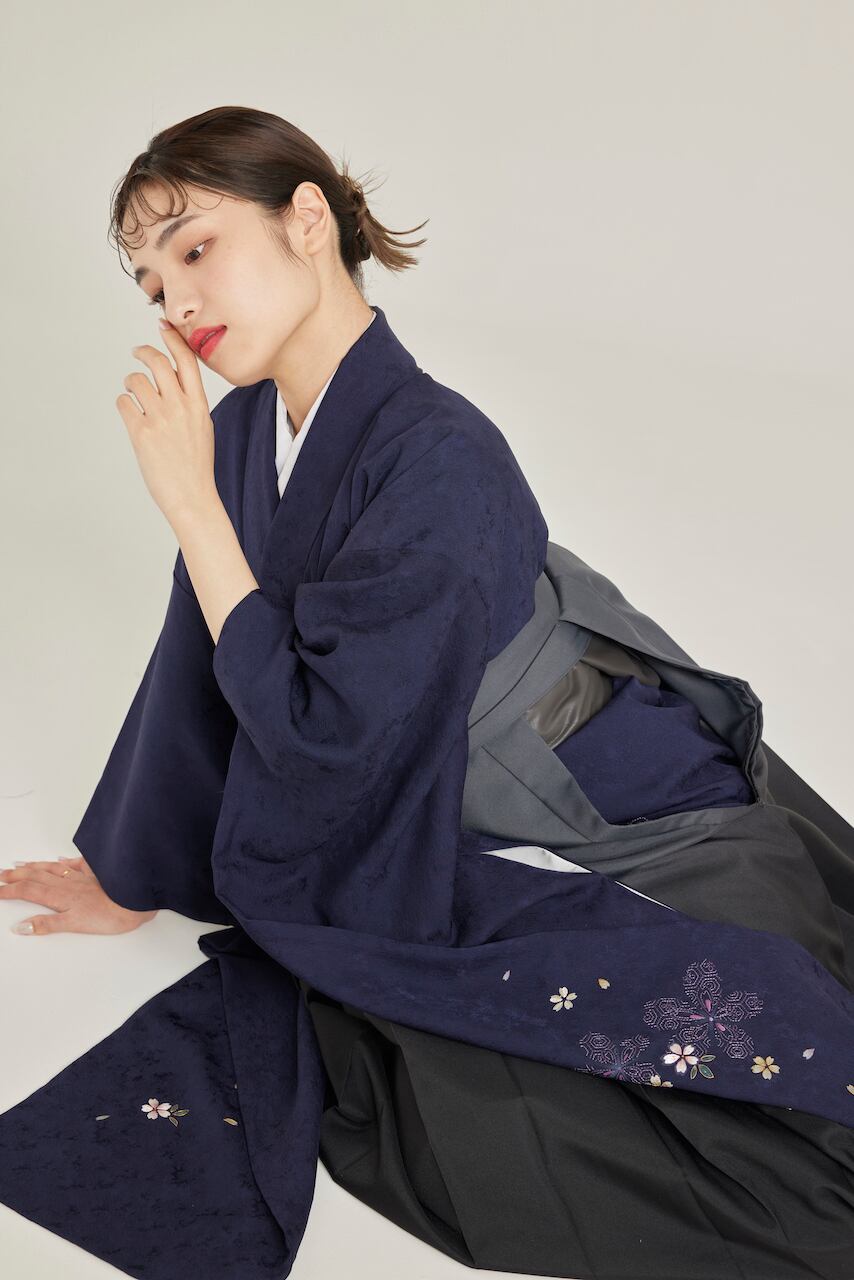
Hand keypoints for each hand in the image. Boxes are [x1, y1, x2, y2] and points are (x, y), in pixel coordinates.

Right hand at [0, 855, 157, 935]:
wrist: (138, 900)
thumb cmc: (111, 915)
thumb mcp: (74, 925)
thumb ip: (47, 925)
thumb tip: (21, 926)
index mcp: (61, 895)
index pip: (29, 890)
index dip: (10, 890)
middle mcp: (69, 883)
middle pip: (37, 876)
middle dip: (17, 875)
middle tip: (1, 874)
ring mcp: (83, 877)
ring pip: (53, 869)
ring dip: (35, 866)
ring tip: (21, 864)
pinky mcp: (98, 874)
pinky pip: (78, 864)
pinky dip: (67, 862)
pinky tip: (62, 860)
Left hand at [116, 320, 218, 528]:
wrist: (193, 497)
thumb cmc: (196, 466)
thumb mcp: (203, 427)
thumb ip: (189, 402)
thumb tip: (168, 380)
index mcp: (199, 405)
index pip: (187, 360)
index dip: (173, 338)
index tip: (163, 324)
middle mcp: (180, 407)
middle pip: (157, 361)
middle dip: (143, 352)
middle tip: (137, 353)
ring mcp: (160, 419)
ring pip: (136, 380)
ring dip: (131, 383)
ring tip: (134, 395)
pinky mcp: (141, 432)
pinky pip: (124, 402)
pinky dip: (124, 405)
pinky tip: (131, 416)